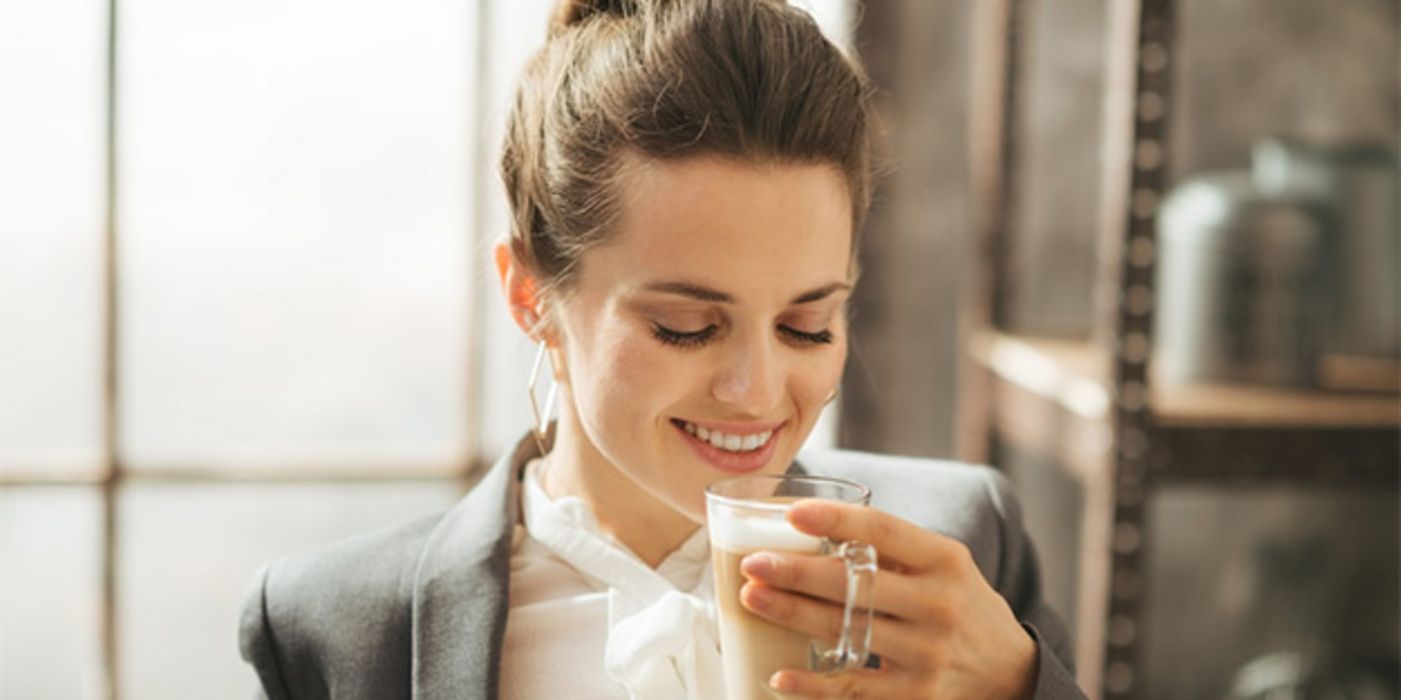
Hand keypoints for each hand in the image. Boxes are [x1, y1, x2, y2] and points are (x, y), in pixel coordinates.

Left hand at [738, 500, 1037, 698]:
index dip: (837, 521)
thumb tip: (813, 526)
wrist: (1009, 671)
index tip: (792, 513)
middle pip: (858, 584)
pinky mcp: (916, 696)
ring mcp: (928, 654)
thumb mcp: (943, 565)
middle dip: (798, 572)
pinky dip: (814, 686)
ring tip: (753, 599)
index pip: (886, 532)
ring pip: (848, 632)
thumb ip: (892, 549)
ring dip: (794, 615)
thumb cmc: (958, 603)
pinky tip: (779, 676)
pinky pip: (855, 690)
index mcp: (945, 560)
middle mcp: (940, 605)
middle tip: (753, 563)